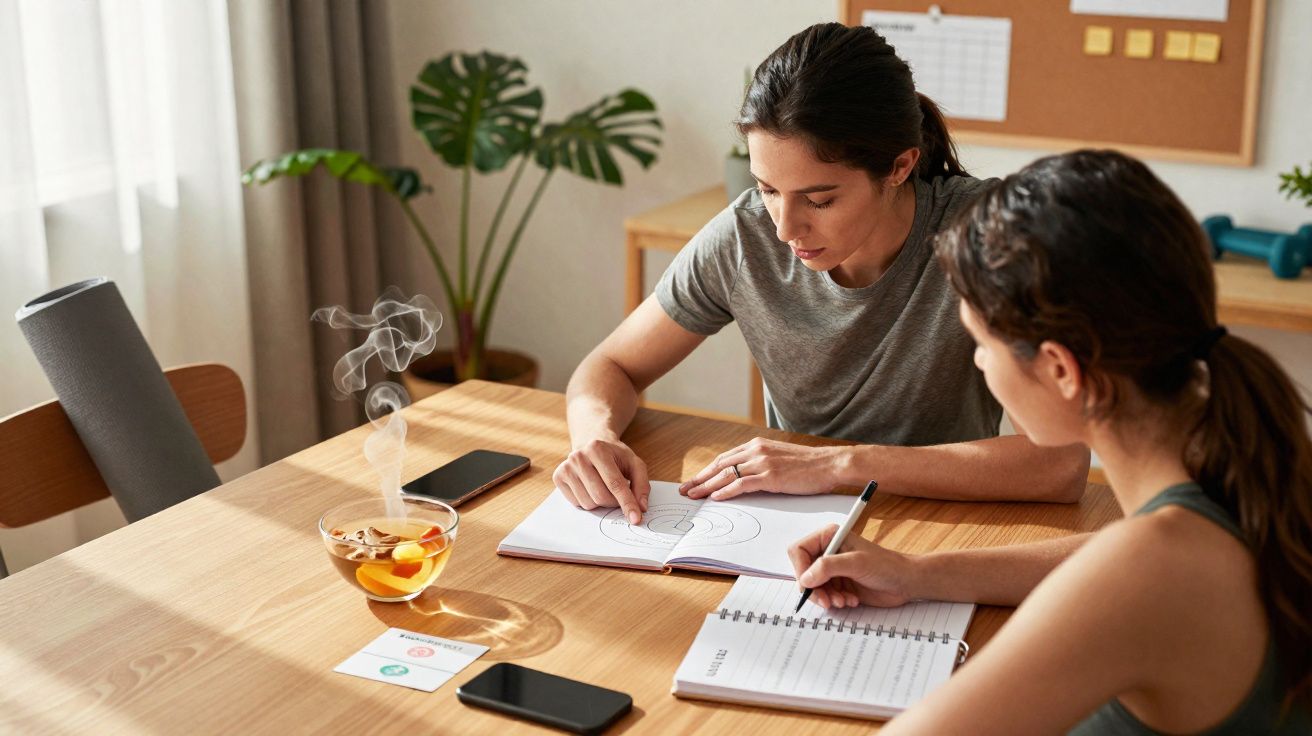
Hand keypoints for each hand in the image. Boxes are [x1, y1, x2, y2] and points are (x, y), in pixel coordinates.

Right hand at [552, 437, 649, 523]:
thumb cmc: (614, 456)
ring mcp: (566, 467)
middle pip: (601, 496)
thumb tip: (641, 507)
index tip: (636, 519)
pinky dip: (589, 501)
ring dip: (601, 503)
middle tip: (618, 495)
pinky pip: (577, 503)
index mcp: (598, 449)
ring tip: (604, 488)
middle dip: (614, 502)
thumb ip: (642, 484)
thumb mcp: (634, 463)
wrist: (591, 444)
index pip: (615, 483)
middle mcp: (578, 457)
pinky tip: (590, 487)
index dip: (627, 503)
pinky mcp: (558, 477)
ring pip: (589, 503)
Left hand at [680, 438, 844, 500]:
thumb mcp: (779, 458)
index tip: (695, 480)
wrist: (830, 464)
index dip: (707, 470)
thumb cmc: (808, 465)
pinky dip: (726, 491)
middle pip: (720, 465)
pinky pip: (742, 483)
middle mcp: (756, 450)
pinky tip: (715, 498)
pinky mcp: (770, 476)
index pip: (725, 458)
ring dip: (707, 486)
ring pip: (726, 474)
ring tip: (693, 495)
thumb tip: (746, 477)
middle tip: (685, 489)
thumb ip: (761, 463)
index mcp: (757, 445)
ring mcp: (763, 462)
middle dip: (700, 478)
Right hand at [788, 524, 916, 608]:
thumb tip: (805, 578)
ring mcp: (832, 569)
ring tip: (843, 600)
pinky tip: (850, 600)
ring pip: (813, 587)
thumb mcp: (856, 563)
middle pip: (803, 572)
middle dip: (814, 588)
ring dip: (826, 597)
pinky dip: (834, 601)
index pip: (799, 551)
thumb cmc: (886, 565)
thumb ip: (828, 567)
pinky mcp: (838, 584)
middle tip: (826, 600)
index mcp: (828, 537)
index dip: (800, 569)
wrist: (905, 582)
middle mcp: (827, 551)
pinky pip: (824, 596)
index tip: (809, 584)